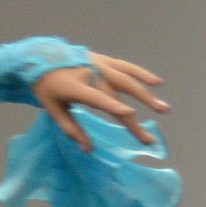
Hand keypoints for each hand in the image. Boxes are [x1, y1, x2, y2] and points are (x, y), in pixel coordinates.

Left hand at [36, 52, 169, 148]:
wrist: (41, 56)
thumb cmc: (48, 87)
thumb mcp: (53, 109)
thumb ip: (71, 129)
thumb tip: (89, 150)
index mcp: (74, 86)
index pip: (96, 97)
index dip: (112, 105)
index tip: (129, 113)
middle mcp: (89, 73)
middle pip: (116, 95)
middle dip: (133, 118)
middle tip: (147, 136)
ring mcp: (99, 64)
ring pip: (126, 80)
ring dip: (146, 95)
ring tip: (163, 109)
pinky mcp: (105, 60)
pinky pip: (126, 67)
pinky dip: (142, 74)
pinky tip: (157, 83)